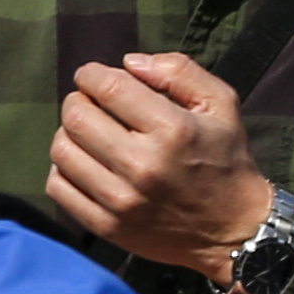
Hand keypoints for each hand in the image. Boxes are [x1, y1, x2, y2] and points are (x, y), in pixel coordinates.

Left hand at [48, 53, 281, 276]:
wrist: (234, 231)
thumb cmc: (226, 160)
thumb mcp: (221, 104)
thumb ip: (179, 71)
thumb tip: (128, 62)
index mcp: (172, 130)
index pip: (106, 87)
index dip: (90, 74)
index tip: (93, 76)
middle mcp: (143, 165)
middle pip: (76, 117)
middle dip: (78, 100)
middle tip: (91, 103)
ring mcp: (122, 200)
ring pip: (62, 150)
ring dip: (68, 134)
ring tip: (90, 134)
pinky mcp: (108, 226)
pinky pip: (58, 188)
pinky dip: (63, 170)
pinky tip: (85, 164)